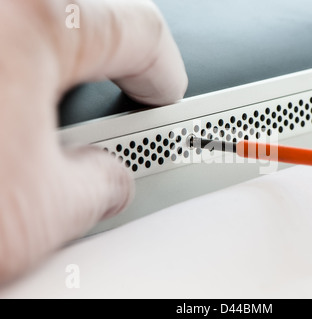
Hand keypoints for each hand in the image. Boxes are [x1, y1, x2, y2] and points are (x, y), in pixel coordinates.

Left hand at [0, 0, 186, 282]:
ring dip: (55, 74)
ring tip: (53, 126)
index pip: (140, 30)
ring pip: (32, 30)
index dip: (166, 71)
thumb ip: (102, 185)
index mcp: (33, 18)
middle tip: (122, 107)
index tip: (166, 94)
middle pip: (83, 20)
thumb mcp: (42, 212)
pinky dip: (11, 81)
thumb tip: (111, 182)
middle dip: (112, 69)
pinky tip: (3, 126)